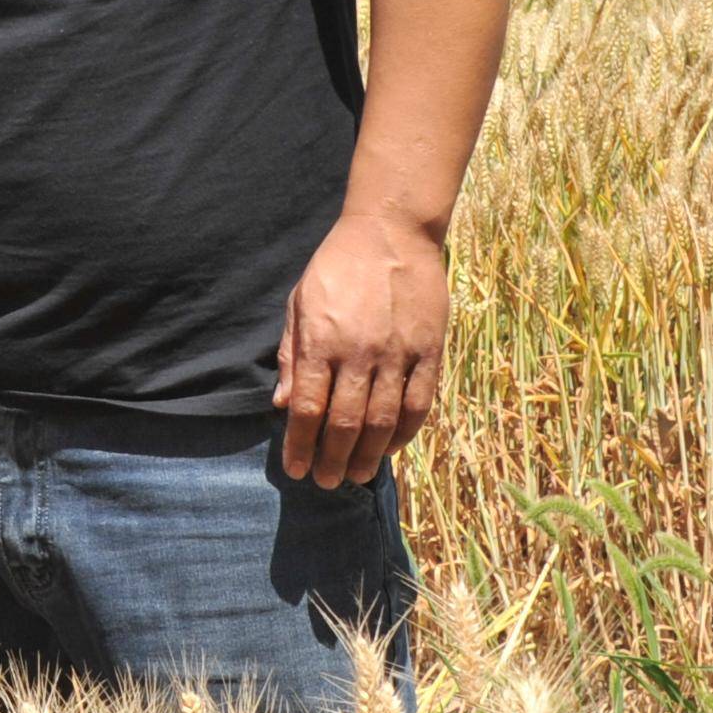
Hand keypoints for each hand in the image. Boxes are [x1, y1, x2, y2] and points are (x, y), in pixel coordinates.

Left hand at [274, 210, 448, 490]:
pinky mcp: (430, 350)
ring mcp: (398, 353)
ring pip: (383, 421)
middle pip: (345, 423)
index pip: (309, 409)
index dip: (300, 445)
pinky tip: (390, 447)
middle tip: (325, 482)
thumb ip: (292, 356)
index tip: (295, 468)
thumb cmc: (337, 267)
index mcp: (322, 341)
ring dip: (368, 455)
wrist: (391, 231)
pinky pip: (418, 404)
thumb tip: (282, 405)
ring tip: (356, 475)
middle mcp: (360, 352)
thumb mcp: (299, 303)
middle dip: (332, 459)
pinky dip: (404, 432)